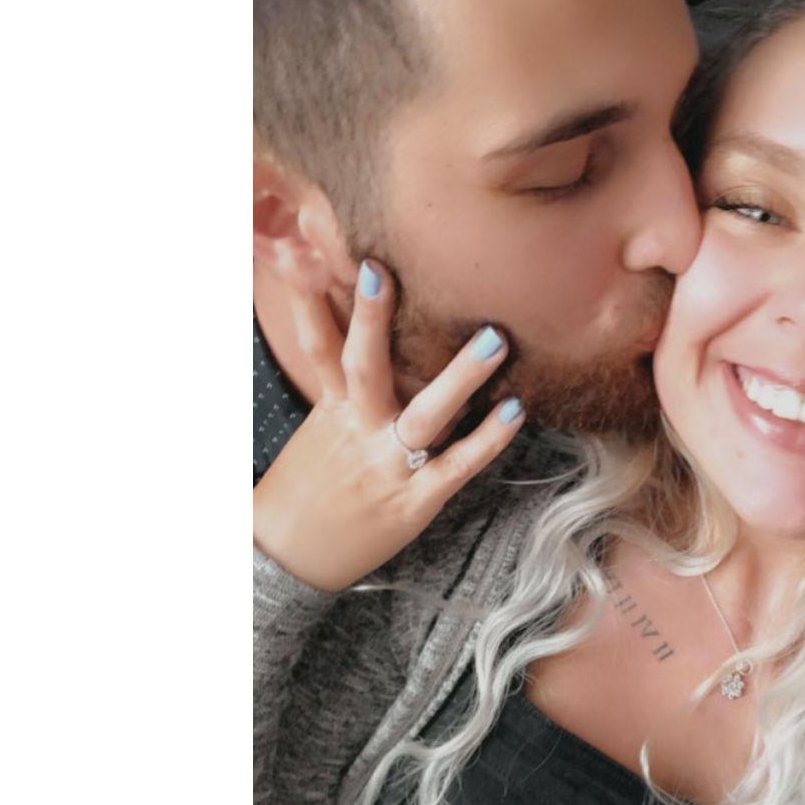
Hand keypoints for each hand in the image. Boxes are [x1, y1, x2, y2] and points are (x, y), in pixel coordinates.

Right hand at [253, 259, 523, 591]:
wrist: (289, 555)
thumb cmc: (310, 482)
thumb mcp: (318, 425)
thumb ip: (340, 377)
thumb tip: (349, 317)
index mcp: (330, 408)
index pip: (317, 345)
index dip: (312, 300)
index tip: (309, 248)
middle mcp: (356, 429)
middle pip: (360, 366)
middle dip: (371, 316)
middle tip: (387, 267)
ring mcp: (386, 464)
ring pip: (421, 414)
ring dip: (458, 376)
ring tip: (495, 339)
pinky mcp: (414, 499)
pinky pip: (454, 466)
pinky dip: (486, 440)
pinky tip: (514, 411)